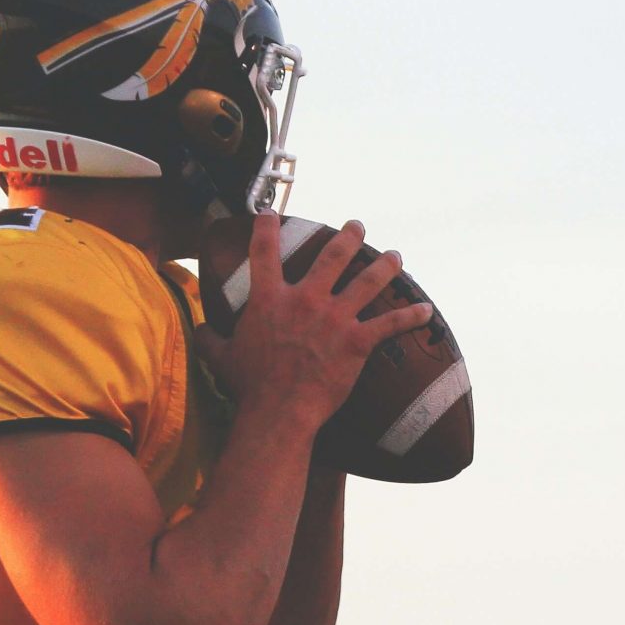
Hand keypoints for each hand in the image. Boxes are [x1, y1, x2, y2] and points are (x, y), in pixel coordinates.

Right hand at [206, 215, 435, 431]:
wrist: (279, 410)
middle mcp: (305, 300)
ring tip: (396, 256)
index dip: (266, 229)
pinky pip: (391, 325)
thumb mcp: (220, 357)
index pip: (264, 253)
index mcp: (269, 299)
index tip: (269, 213)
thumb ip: (209, 338)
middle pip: (332, 256)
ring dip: (385, 266)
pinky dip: (411, 317)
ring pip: (367, 282)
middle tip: (357, 226)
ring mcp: (334, 319)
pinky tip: (427, 311)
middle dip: (348, 236)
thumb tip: (197, 330)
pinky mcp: (357, 342)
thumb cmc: (249, 386)